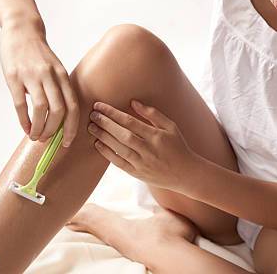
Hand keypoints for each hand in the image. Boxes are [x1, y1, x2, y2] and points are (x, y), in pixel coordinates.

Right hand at [0, 22, 79, 146]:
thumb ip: (58, 89)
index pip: (73, 106)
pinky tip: (25, 128)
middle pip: (59, 110)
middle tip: (47, 140)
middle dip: (54, 130)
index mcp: (62, 76)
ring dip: (39, 127)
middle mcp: (50, 76)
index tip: (68, 142)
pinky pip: (20, 103)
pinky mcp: (14, 77)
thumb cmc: (39, 54)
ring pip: (41, 109)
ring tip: (35, 136)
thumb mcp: (55, 69)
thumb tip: (59, 118)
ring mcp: (32, 76)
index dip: (72, 127)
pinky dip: (24, 120)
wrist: (22, 30)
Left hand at [87, 99, 201, 191]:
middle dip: (105, 123)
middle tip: (92, 115)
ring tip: (91, 127)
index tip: (100, 106)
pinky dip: (107, 153)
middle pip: (122, 134)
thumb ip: (152, 114)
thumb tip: (133, 102)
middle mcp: (148, 150)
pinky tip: (98, 144)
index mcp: (156, 136)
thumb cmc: (178, 146)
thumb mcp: (171, 127)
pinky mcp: (137, 174)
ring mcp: (142, 163)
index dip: (113, 113)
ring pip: (118, 148)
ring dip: (103, 136)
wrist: (185, 173)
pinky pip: (119, 163)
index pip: (130, 121)